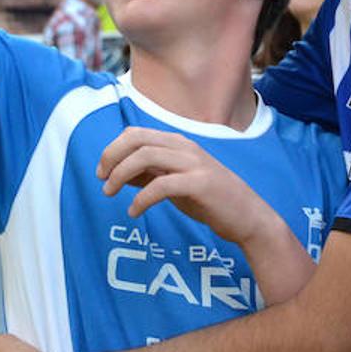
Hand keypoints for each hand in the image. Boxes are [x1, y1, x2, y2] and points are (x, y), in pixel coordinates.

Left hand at [97, 126, 273, 247]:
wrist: (248, 217)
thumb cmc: (210, 200)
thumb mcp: (176, 183)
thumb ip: (151, 175)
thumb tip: (120, 174)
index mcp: (179, 143)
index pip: (136, 133)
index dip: (113, 149)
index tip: (102, 170)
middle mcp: (185, 147)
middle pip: (137, 139)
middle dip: (112, 156)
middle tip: (101, 179)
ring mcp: (194, 163)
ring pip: (146, 156)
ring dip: (121, 174)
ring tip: (110, 193)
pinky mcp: (201, 184)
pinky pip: (162, 185)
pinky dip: (142, 198)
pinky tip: (134, 212)